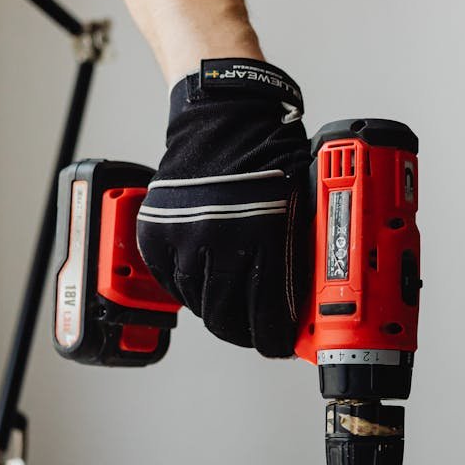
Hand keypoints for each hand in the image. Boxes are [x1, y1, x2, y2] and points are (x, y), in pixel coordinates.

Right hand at [137, 59, 309, 356]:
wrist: (225, 117)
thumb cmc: (272, 156)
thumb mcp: (302, 210)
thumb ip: (300, 260)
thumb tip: (308, 307)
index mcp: (263, 240)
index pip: (266, 319)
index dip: (274, 341)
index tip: (279, 346)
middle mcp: (219, 244)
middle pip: (227, 321)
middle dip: (245, 333)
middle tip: (256, 332)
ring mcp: (183, 240)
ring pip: (200, 304)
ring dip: (218, 307)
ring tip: (234, 300)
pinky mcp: (156, 236)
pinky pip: (173, 282)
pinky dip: (190, 285)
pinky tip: (208, 277)